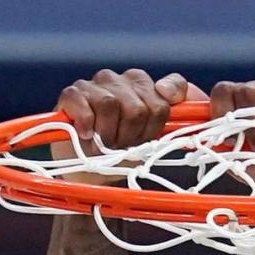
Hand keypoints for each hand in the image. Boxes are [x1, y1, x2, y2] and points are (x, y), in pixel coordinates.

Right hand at [52, 68, 206, 178]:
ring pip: (112, 103)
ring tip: (105, 143)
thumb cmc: (123, 155)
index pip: (170, 89)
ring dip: (111, 134)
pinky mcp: (72, 94)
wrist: (87, 174)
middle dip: (135, 133)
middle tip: (125, 145)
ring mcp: (96, 85)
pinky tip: (86, 136)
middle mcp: (122, 81)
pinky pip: (85, 103)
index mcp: (146, 89)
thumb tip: (182, 98)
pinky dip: (87, 124)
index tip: (152, 135)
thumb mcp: (154, 142)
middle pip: (141, 104)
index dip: (162, 116)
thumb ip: (175, 119)